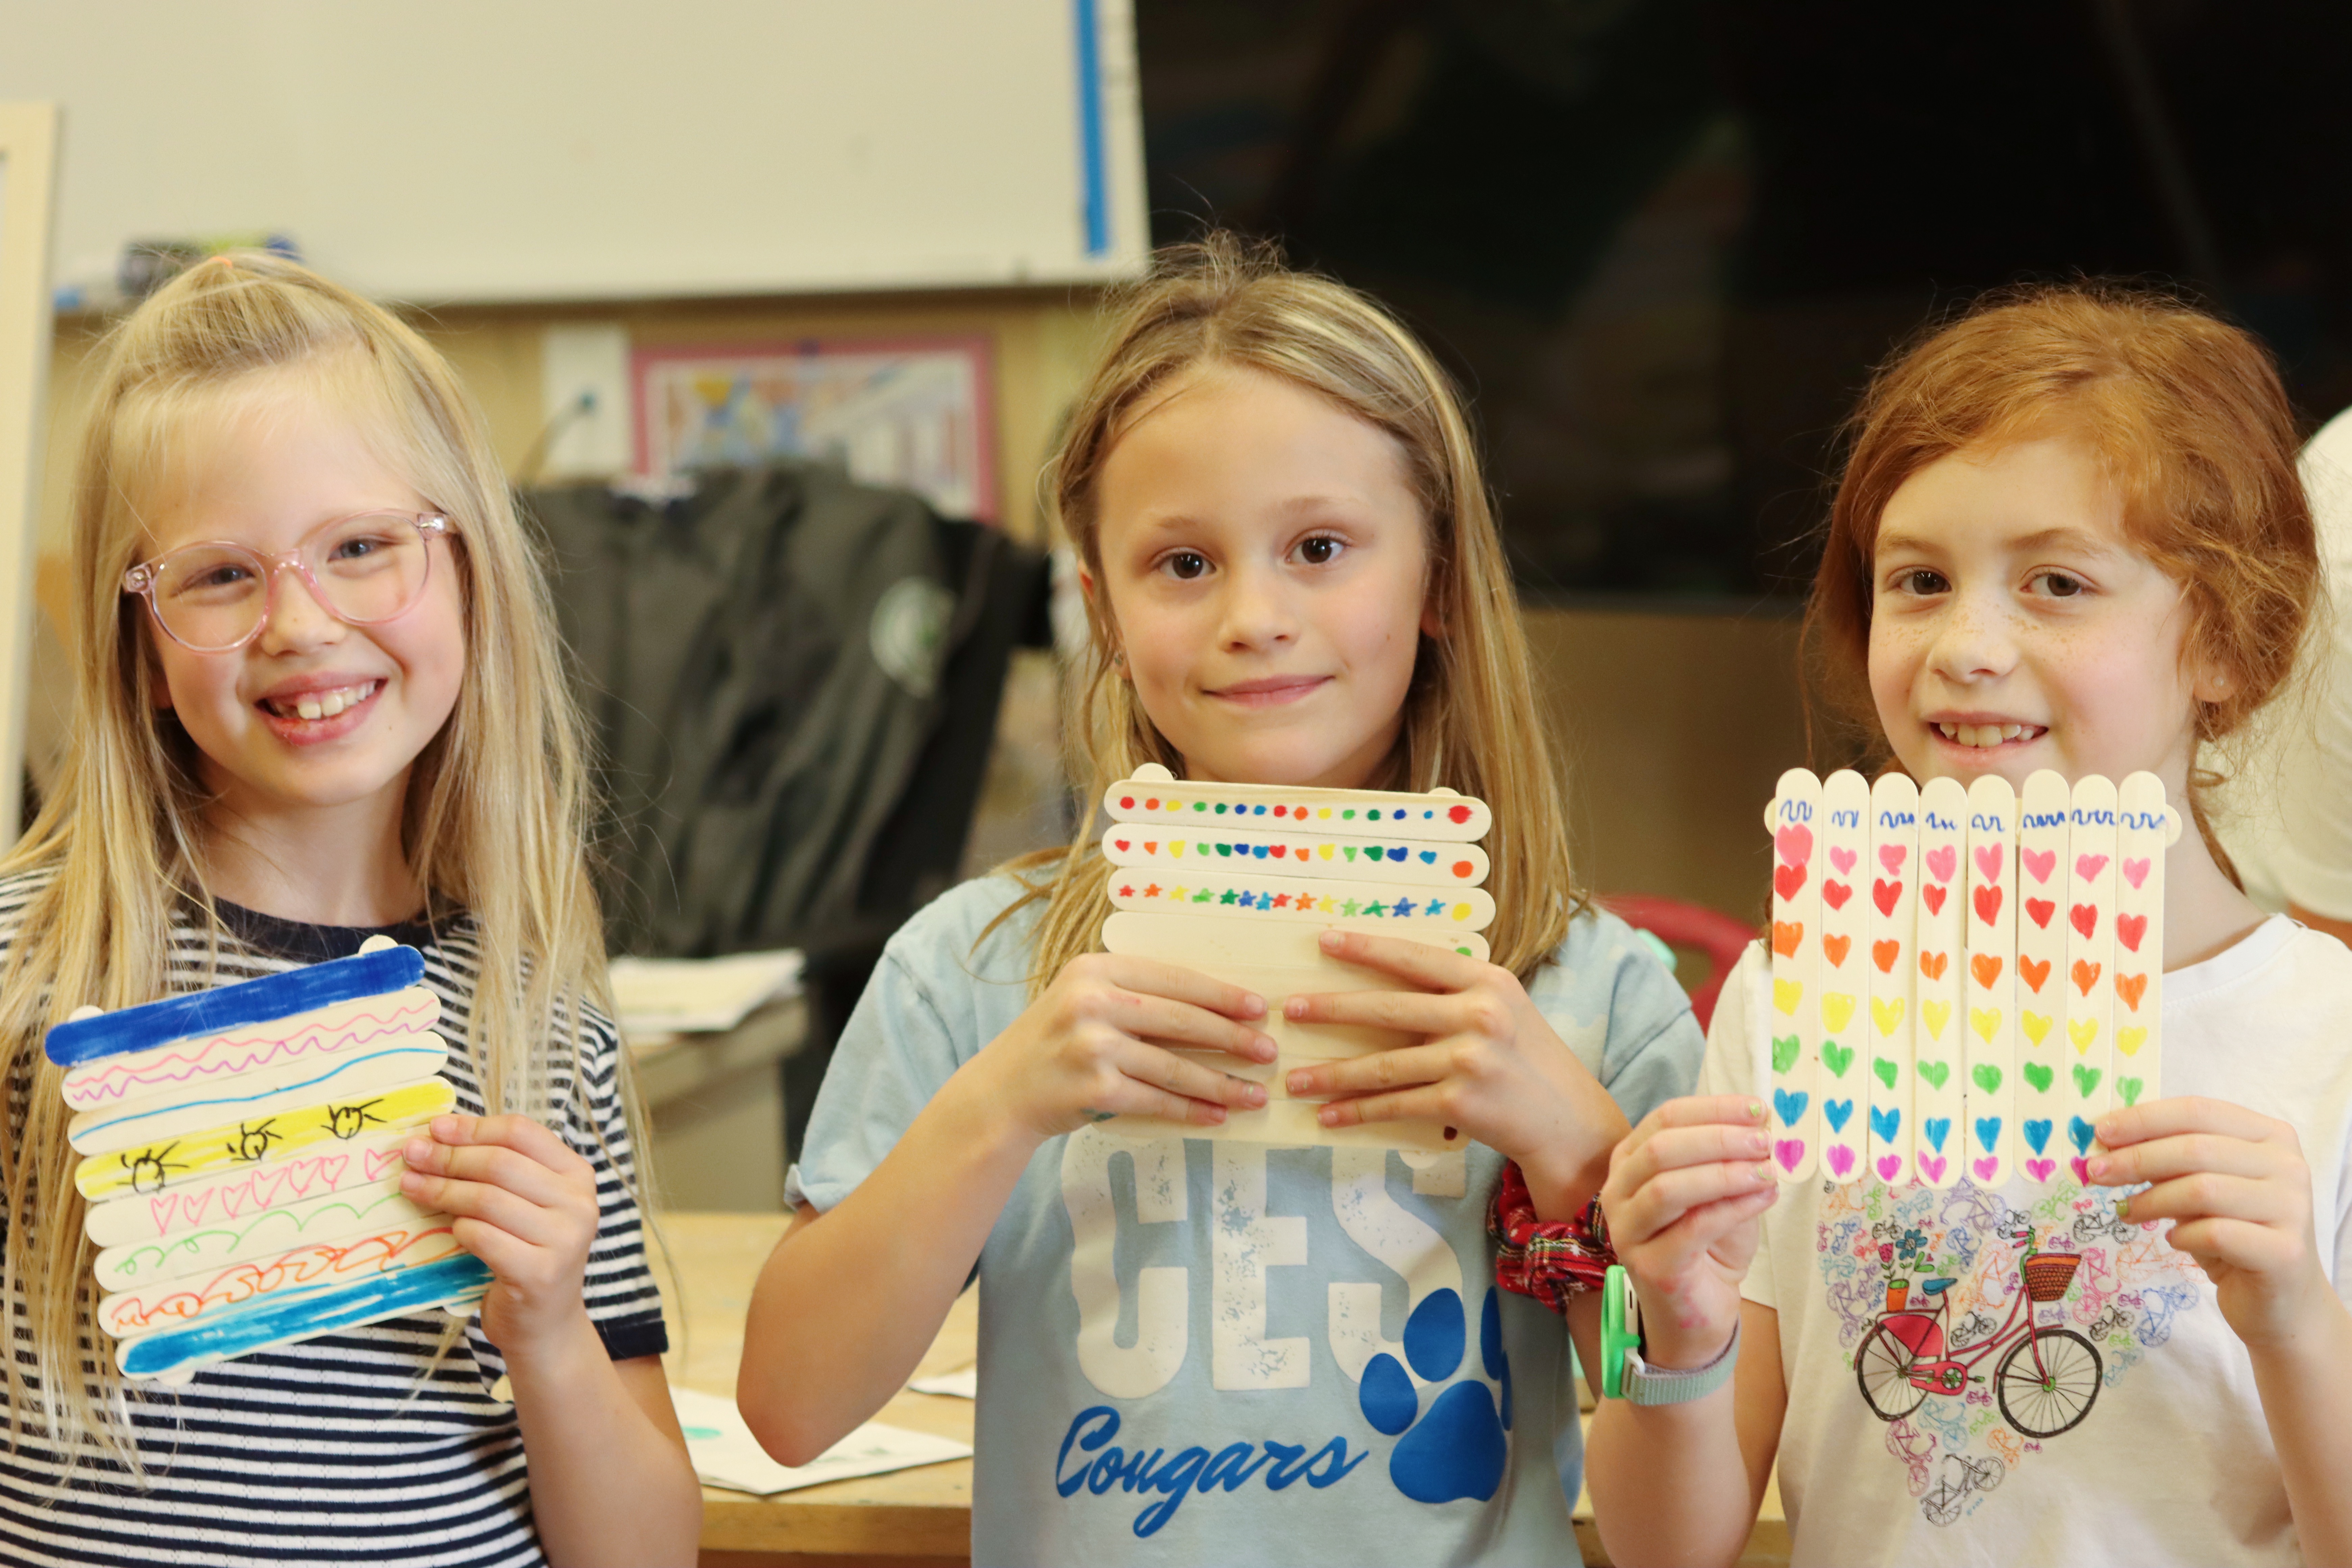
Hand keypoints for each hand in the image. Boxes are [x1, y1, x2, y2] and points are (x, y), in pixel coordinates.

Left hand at [400, 1113, 600, 1354]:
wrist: (544, 1322)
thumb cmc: (527, 1253)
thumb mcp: (528, 1204)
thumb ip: (500, 1170)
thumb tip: (438, 1135)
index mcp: (577, 1175)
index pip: (521, 1133)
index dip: (474, 1127)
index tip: (435, 1127)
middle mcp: (579, 1203)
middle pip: (500, 1163)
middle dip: (449, 1157)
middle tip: (412, 1155)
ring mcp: (564, 1240)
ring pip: (487, 1199)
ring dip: (441, 1190)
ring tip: (412, 1186)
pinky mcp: (539, 1273)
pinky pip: (482, 1236)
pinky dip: (458, 1229)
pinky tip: (447, 1230)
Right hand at [961, 953, 1274, 1143]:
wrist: (1001, 1093)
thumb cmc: (1054, 1043)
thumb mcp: (1085, 1001)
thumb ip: (1135, 995)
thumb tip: (1214, 1008)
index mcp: (1095, 970)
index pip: (1174, 978)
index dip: (1221, 994)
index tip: (1258, 1008)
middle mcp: (1092, 1002)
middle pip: (1181, 1020)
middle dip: (1232, 1038)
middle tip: (1268, 1051)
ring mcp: (1092, 1046)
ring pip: (1174, 1066)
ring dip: (1221, 1083)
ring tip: (1255, 1095)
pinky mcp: (1094, 1089)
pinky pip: (1156, 1100)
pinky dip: (1191, 1110)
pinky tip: (1218, 1116)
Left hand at [1279, 929, 1626, 1211]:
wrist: (1567, 1121)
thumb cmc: (1527, 1059)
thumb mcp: (1504, 1008)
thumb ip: (1457, 990)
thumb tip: (1390, 977)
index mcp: (1487, 981)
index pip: (1415, 958)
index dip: (1367, 948)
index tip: (1325, 940)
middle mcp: (1478, 1014)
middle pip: (1387, 1008)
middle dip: (1331, 1010)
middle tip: (1289, 1010)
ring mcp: (1468, 1058)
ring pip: (1382, 1065)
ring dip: (1331, 1074)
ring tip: (1294, 1080)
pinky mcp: (1459, 1101)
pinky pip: (1394, 1104)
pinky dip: (1357, 1111)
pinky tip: (1328, 1114)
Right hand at [1598, 1096, 1775, 1367]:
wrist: (1699, 1309)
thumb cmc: (1708, 1244)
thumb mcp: (1720, 1191)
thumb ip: (1731, 1159)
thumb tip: (1762, 1125)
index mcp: (1630, 1161)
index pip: (1665, 1118)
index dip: (1713, 1109)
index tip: (1757, 1109)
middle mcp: (1618, 1191)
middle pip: (1661, 1149)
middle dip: (1718, 1138)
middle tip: (1764, 1141)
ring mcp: (1628, 1230)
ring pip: (1668, 1188)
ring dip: (1724, 1173)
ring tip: (1768, 1170)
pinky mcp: (1649, 1266)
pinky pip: (1692, 1228)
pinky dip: (1733, 1208)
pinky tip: (1765, 1198)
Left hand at [2090, 1096, 2337, 1350]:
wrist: (2282, 1299)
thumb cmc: (2234, 1234)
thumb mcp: (2200, 1187)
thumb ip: (2169, 1160)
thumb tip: (2108, 1140)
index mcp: (2270, 1135)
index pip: (2198, 1111)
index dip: (2145, 1119)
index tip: (2100, 1132)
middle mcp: (2288, 1165)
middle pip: (2195, 1148)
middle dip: (2136, 1158)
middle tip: (2096, 1173)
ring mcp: (2292, 1208)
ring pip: (2202, 1189)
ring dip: (2151, 1200)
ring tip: (2126, 1211)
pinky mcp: (2284, 1251)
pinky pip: (2215, 1233)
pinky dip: (2182, 1235)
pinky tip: (2172, 1240)